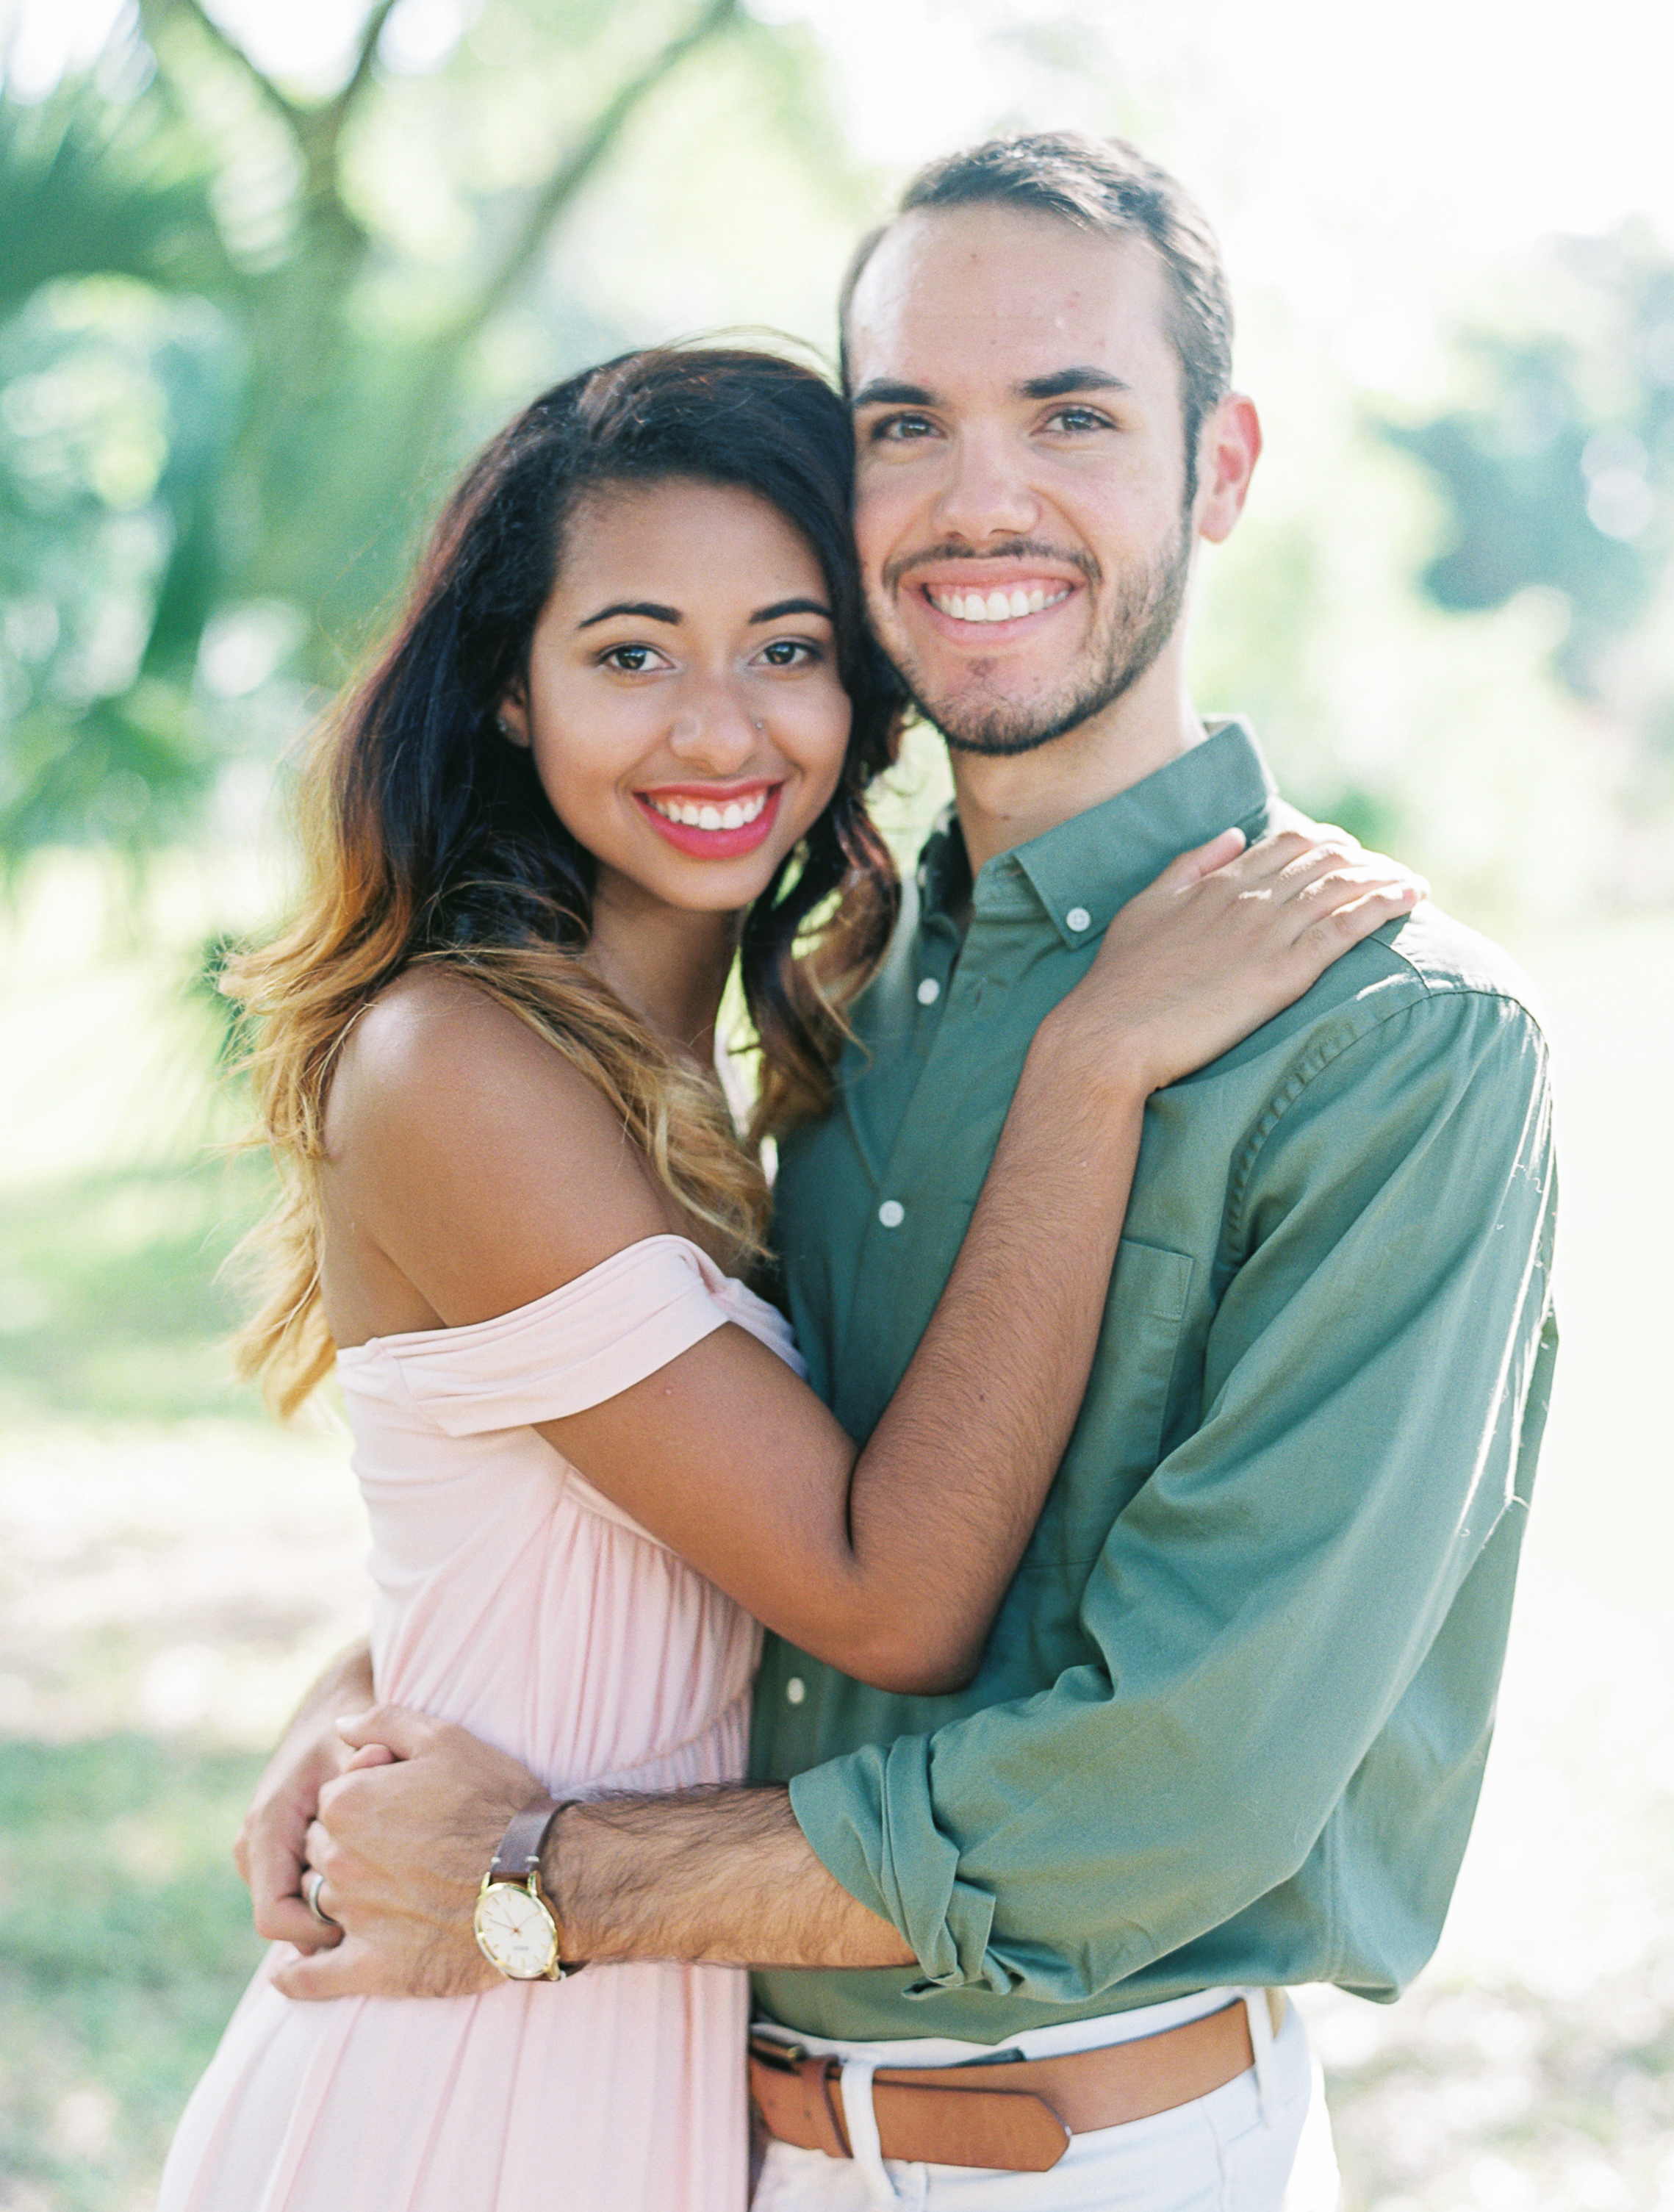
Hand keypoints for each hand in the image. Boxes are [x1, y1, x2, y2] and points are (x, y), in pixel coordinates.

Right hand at [234, 1645, 379, 1952]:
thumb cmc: (352, 1726)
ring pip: (298, 1911)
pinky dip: (338, 1892)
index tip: (370, 1921)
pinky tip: (379, 1873)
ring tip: (386, 1879)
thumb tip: (366, 1785)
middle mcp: (255, 1843)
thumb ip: (364, 1771)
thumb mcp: (359, 1743)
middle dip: (335, 1921)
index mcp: (267, 1824)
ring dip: (338, 1906)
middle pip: (289, 1921)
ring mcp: (263, 1850)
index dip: (319, 1933)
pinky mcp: (279, 1851)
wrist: (339, 1699)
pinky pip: (304, 1895)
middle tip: (389, 1900)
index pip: (275, 1918)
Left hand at [271, 1705, 548, 2000]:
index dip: (364, 1799)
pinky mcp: (372, 1968)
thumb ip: (383, 1722)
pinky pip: (310, 1978)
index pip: (330, 1800)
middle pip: (318, 1851)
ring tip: (377, 1893)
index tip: (400, 1806)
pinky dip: (296, 1975)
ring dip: (336, 1897)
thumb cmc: (496, 1802)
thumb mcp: (446, 1738)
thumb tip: (339, 1725)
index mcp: (347, 1803)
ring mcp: (353, 1916)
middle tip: (396, 1848)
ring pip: (317, 1904)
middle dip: (345, 1847)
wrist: (541, 1876)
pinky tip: (292, 1971)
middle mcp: (338, 1860)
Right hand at [1051, 824, 1424, 1094]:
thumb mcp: (1146, 906)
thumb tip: (1233, 836)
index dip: (1328, 844)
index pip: (1288, 843)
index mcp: (1218, 882)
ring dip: (1386, 878)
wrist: (1109, 1034)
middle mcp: (1248, 898)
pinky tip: (1411, 900)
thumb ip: (1190, 866)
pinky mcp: (1282, 974)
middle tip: (1391, 873)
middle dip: (1366, 859)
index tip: (1351, 855)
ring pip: (1343, 886)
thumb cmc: (1120, 981)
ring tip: (1415, 885)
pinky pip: (1346, 928)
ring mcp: (1266, 933)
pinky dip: (1384, 906)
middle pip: (1325, 857)